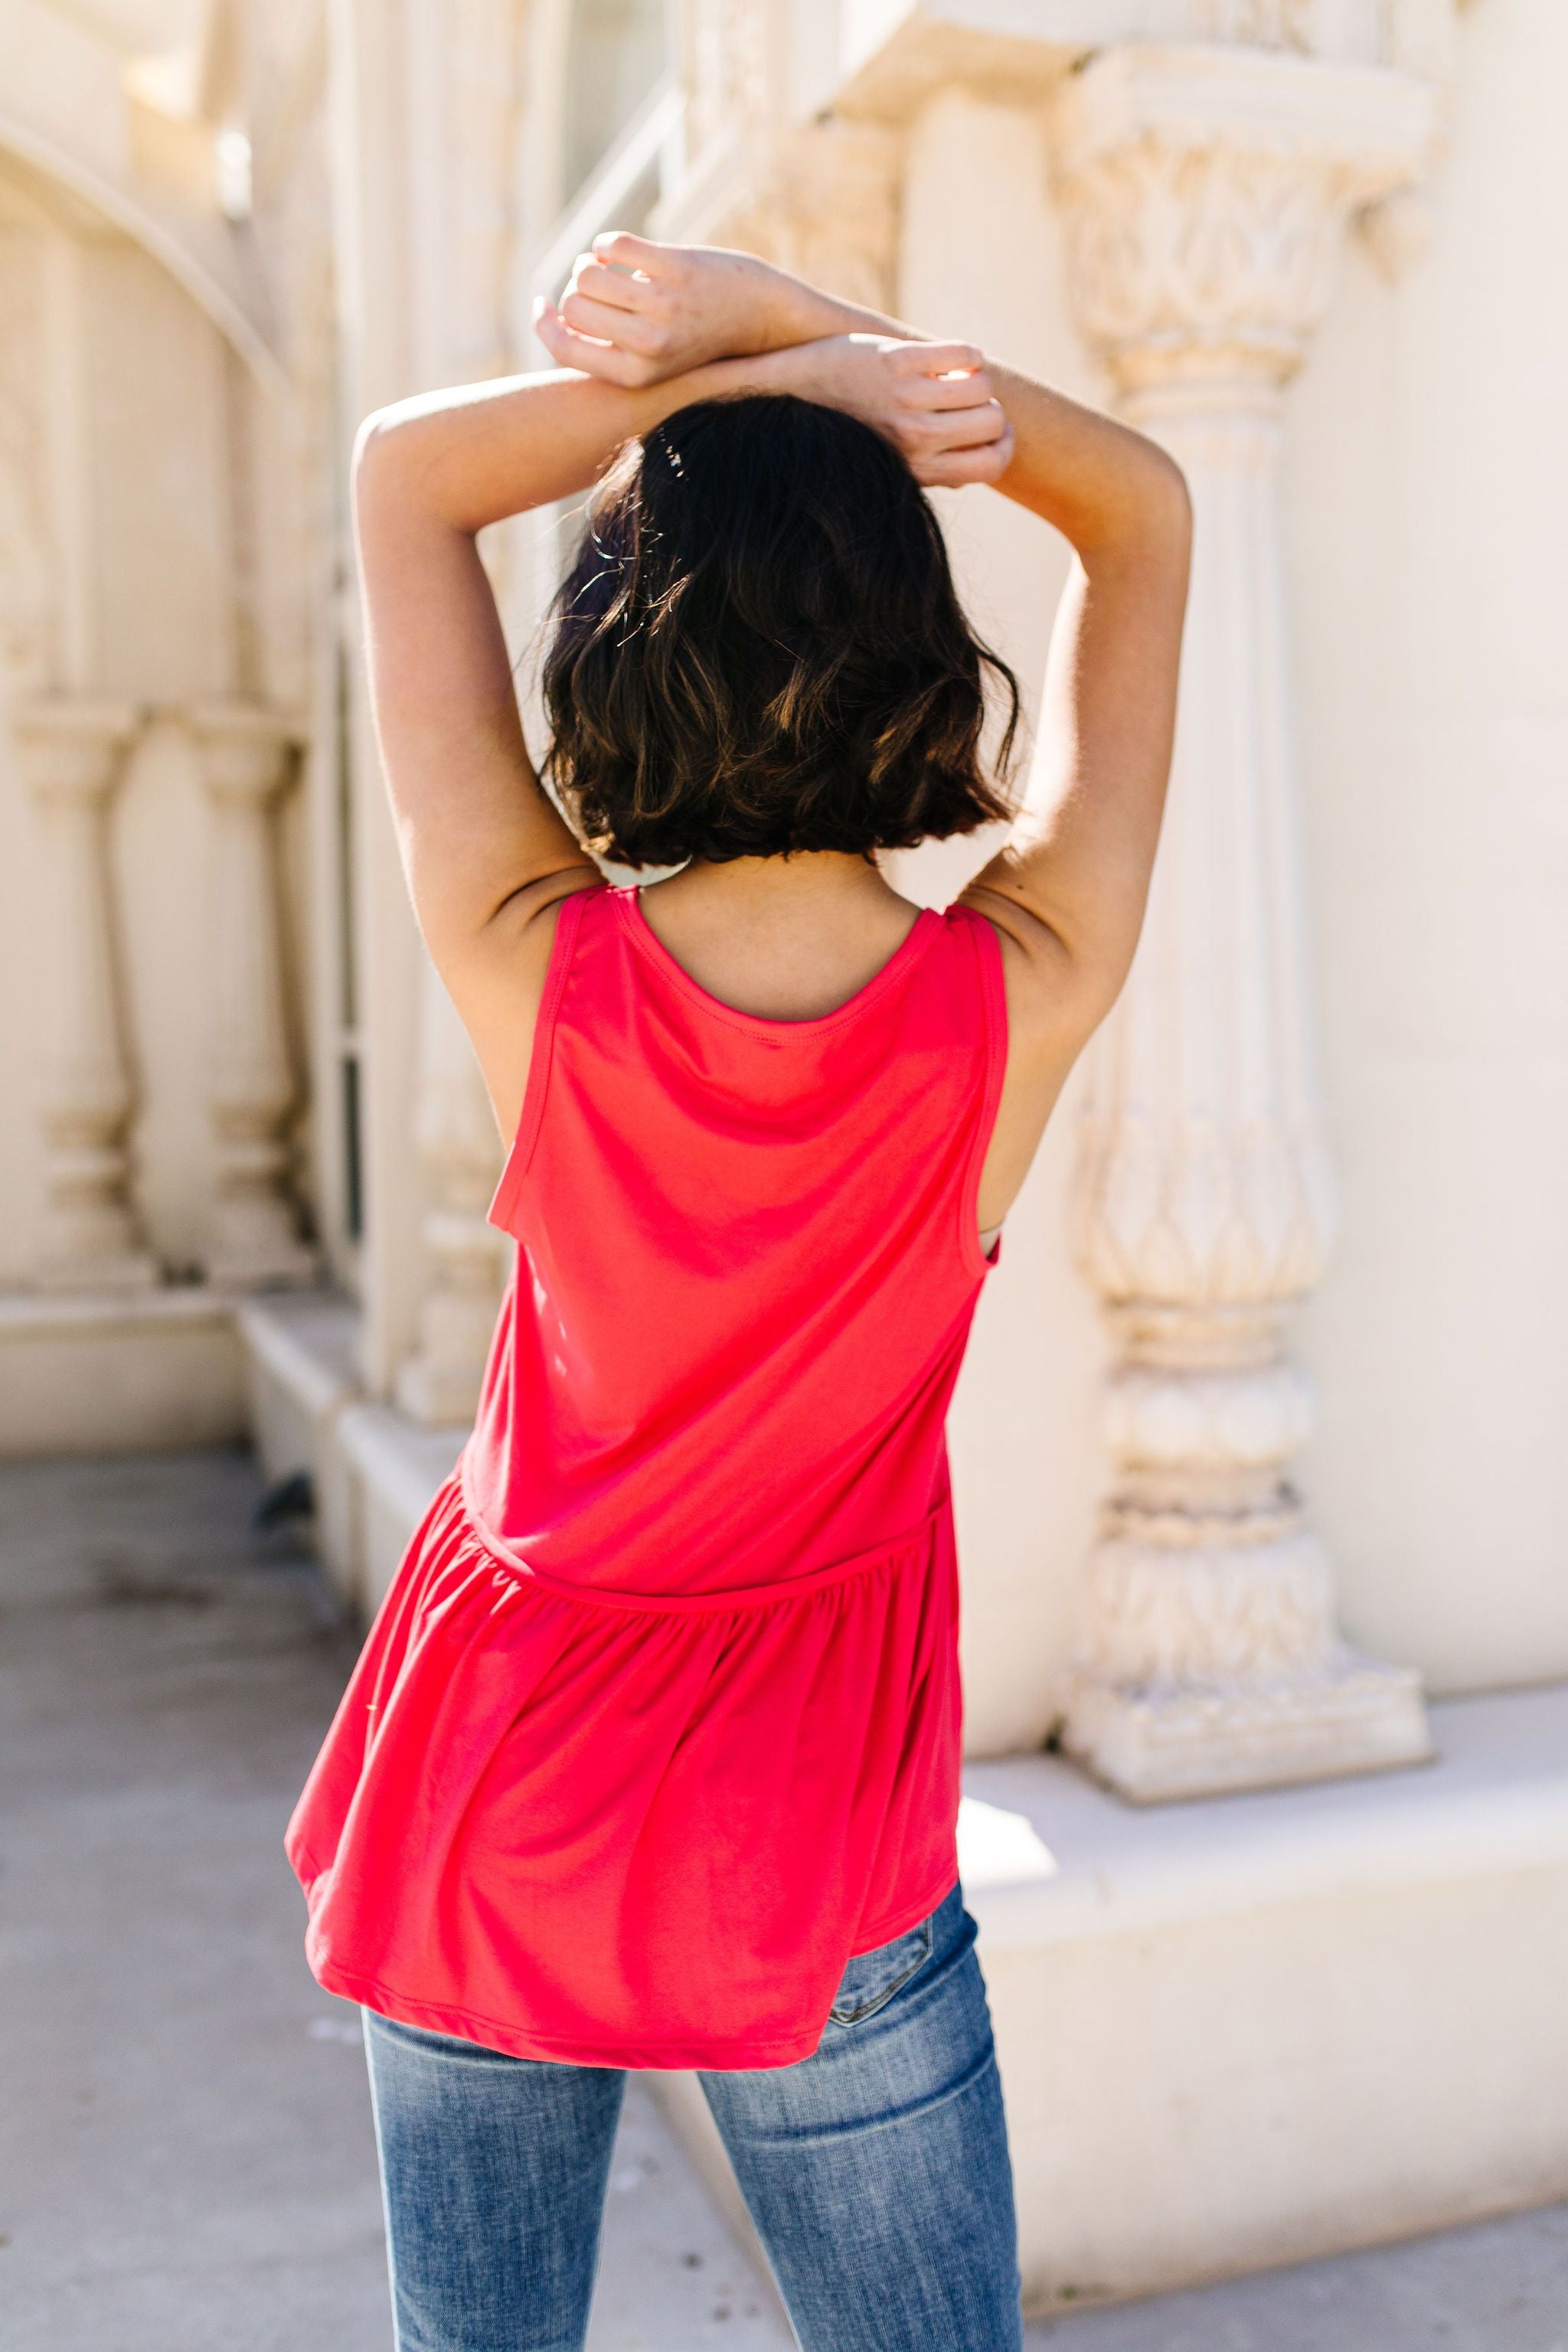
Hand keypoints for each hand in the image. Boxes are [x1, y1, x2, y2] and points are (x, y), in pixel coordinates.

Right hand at [533, 234, 843, 388]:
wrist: (757, 317)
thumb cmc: (692, 339)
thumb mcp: (649, 361)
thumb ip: (606, 348)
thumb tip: (552, 313)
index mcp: (635, 375)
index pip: (563, 347)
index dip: (542, 322)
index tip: (541, 303)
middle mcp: (648, 345)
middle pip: (572, 305)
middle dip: (574, 291)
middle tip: (594, 288)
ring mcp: (663, 304)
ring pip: (587, 272)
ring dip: (588, 263)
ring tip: (605, 268)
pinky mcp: (675, 267)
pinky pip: (612, 244)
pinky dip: (607, 243)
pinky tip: (619, 251)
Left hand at [736, 335, 1013, 489]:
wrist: (792, 390)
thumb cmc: (845, 429)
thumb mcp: (887, 465)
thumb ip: (930, 468)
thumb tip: (973, 469)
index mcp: (916, 469)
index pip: (991, 464)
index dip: (1002, 444)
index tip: (994, 431)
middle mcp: (914, 438)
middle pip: (993, 421)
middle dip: (990, 407)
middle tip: (969, 400)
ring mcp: (906, 399)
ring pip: (982, 386)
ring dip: (977, 378)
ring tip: (957, 376)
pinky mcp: (898, 361)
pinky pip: (964, 355)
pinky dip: (967, 354)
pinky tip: (951, 356)